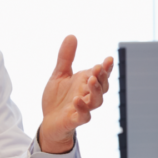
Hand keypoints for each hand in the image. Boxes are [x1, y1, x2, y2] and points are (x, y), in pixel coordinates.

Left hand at [40, 35, 113, 152]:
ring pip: (97, 101)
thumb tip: (72, 35)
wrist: (48, 121)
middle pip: (102, 86)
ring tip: (91, 80)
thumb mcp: (59, 74)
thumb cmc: (57, 99)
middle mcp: (87, 95)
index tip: (109, 59)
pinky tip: (76, 100)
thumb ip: (66, 57)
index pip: (101, 74)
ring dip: (96, 91)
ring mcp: (83, 108)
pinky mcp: (75, 120)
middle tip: (98, 68)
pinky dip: (82, 108)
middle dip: (102, 77)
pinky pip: (83, 116)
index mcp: (86, 83)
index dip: (107, 68)